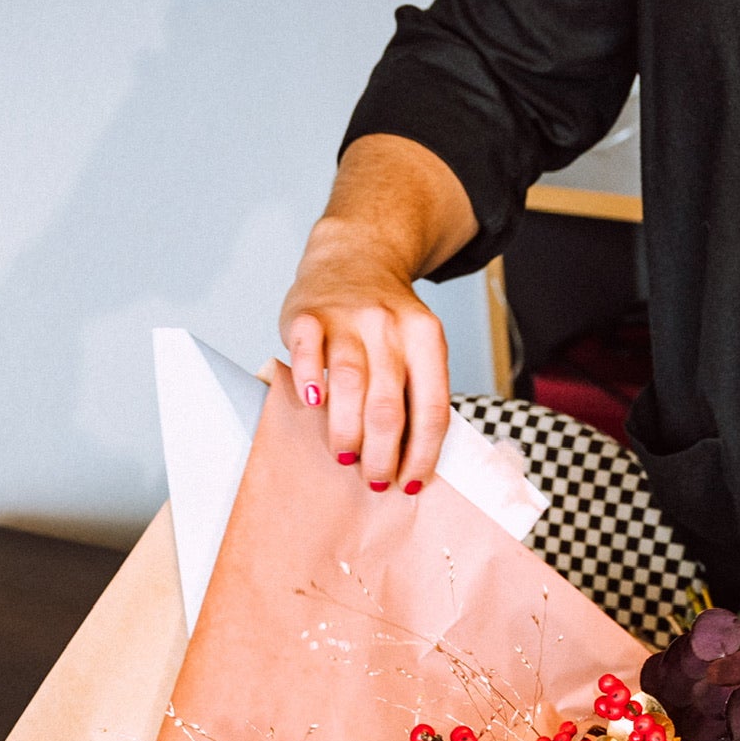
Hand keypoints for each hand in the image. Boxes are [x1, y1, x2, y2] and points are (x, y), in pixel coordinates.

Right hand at [278, 135, 476, 491]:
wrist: (355, 257)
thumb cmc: (387, 322)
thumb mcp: (418, 346)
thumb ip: (417, 392)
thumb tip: (411, 462)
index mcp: (427, 340)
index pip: (431, 409)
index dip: (422, 454)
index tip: (411, 483)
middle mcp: (391, 327)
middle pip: (388, 406)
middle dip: (382, 454)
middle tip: (374, 480)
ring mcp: (349, 317)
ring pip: (350, 384)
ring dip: (347, 431)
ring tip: (345, 456)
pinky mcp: (309, 312)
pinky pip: (308, 349)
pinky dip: (309, 378)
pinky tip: (313, 403)